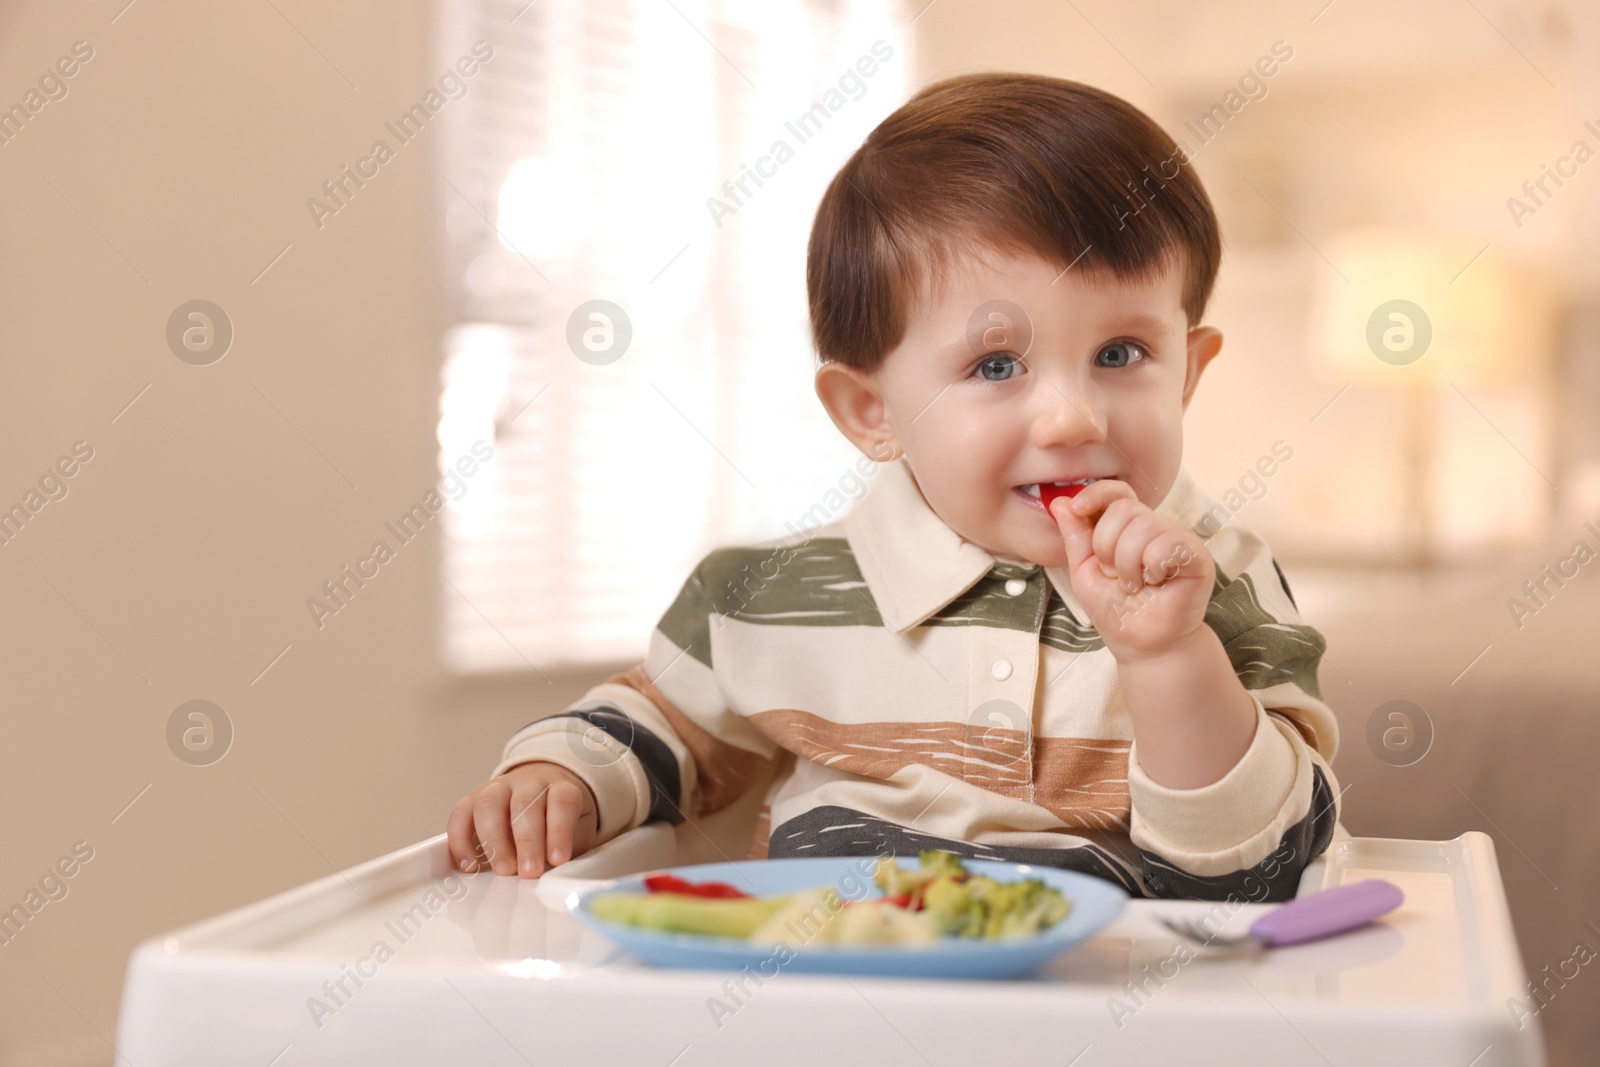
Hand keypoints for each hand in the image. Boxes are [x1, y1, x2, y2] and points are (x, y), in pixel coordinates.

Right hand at [447, 761, 597, 877]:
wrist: (542, 791)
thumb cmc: (559, 819)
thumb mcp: (577, 829)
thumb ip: (570, 846)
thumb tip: (558, 871)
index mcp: (560, 787)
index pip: (562, 802)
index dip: (559, 830)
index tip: (558, 859)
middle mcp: (528, 782)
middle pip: (525, 803)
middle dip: (527, 841)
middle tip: (529, 871)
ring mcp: (499, 788)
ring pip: (490, 804)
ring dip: (495, 841)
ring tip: (504, 870)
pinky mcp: (473, 799)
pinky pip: (460, 814)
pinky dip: (461, 841)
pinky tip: (470, 865)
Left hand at [1048, 479, 1213, 661]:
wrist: (1144, 646)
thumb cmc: (1117, 612)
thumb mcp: (1084, 571)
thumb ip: (1075, 536)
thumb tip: (1059, 501)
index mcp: (1130, 528)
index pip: (1116, 492)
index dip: (1095, 494)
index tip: (1076, 509)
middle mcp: (1156, 527)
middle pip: (1123, 508)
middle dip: (1107, 547)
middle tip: (1117, 576)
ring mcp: (1178, 539)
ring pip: (1143, 525)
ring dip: (1128, 564)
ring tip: (1136, 585)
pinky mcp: (1196, 555)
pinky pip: (1167, 543)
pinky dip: (1152, 567)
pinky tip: (1158, 583)